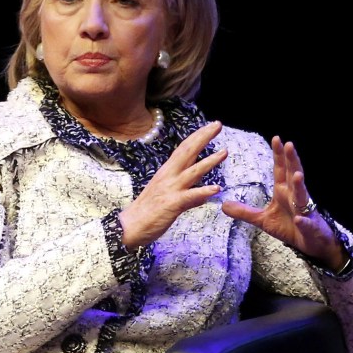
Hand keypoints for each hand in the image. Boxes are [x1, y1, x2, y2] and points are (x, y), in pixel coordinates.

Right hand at [118, 121, 226, 247]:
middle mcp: (169, 176)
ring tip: (224, 152)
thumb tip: (203, 195)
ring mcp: (171, 189)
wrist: (128, 227)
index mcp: (167, 172)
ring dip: (209, 161)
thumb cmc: (147, 212)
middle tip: (218, 124)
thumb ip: (187, 194)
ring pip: (193, 171)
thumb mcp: (168, 198)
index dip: (198, 136)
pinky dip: (203, 191)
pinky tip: (216, 188)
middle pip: (187, 152)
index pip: (184, 149)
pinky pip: (190, 196)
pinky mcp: (172, 204)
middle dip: (203, 137)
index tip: (211, 126)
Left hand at [221, 135, 343, 269]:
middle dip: (292, 160)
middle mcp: (295, 197)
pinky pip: (305, 223)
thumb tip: (223, 205)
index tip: (276, 139)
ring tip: (296, 175)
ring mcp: (304, 211)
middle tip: (289, 144)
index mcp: (284, 192)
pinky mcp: (309, 226)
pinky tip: (299, 219)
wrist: (310, 244)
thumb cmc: (289, 228)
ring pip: (302, 195)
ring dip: (299, 186)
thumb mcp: (263, 220)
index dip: (278, 155)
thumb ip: (245, 212)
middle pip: (293, 175)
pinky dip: (303, 221)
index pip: (281, 170)